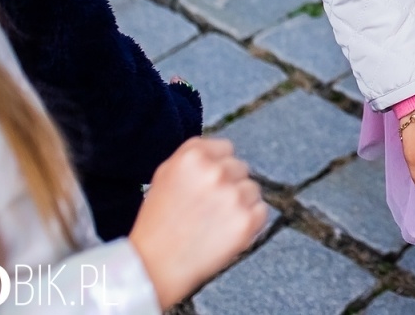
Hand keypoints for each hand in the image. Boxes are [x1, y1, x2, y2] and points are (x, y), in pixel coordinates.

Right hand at [128, 137, 267, 308]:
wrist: (154, 267)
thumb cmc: (157, 224)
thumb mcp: (165, 176)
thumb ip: (194, 158)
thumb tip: (221, 152)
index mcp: (193, 156)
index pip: (226, 148)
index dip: (218, 167)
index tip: (209, 184)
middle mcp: (215, 171)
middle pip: (241, 168)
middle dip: (229, 185)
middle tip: (209, 209)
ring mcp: (233, 196)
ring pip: (252, 190)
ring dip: (241, 204)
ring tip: (215, 223)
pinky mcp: (246, 220)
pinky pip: (261, 211)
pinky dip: (249, 222)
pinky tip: (226, 233)